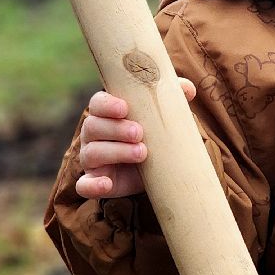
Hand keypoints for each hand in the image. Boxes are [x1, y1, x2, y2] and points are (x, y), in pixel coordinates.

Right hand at [74, 79, 195, 199]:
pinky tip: (107, 184)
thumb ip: (173, 98)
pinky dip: (93, 185)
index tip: (125, 108)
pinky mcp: (95, 181)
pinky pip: (85, 184)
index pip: (98, 103)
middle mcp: (93, 134)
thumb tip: (189, 89)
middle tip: (139, 132)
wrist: (156, 170)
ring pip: (92, 153)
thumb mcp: (163, 116)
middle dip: (116, 129)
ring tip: (142, 153)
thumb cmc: (155, 135)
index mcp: (106, 114)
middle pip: (93, 126)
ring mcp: (91, 158)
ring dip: (115, 152)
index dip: (107, 104)